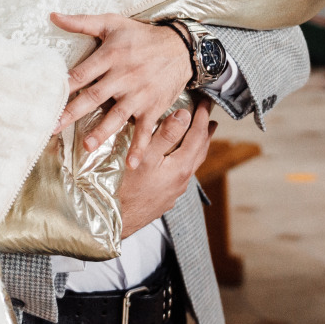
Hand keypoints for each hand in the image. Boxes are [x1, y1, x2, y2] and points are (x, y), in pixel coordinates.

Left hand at [49, 12, 191, 168]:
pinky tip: (131, 164)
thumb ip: (81, 22)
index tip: (47, 96)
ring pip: (118, 115)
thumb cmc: (141, 35)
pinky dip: (139, 147)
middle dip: (73, 112)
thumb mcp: (112, 22)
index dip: (66, 84)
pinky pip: (145, 130)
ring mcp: (139, 94)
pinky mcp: (153, 107)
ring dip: (103, 132)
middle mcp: (124, 76)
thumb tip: (53, 16)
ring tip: (87, 146)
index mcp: (110, 56)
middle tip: (53, 127)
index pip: (83, 72)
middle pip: (95, 96)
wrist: (181, 47)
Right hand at [116, 99, 214, 235]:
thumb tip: (183, 115)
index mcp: (181, 167)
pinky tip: (180, 160)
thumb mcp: (145, 156)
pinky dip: (187, 159)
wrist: (115, 220)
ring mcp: (175, 191)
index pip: (197, 136)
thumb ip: (165, 136)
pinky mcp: (166, 198)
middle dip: (205, 132)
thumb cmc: (126, 188)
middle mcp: (182, 180)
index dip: (201, 118)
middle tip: (209, 117)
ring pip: (193, 164)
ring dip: (198, 147)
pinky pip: (183, 174)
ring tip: (201, 136)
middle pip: (200, 151)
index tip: (205, 103)